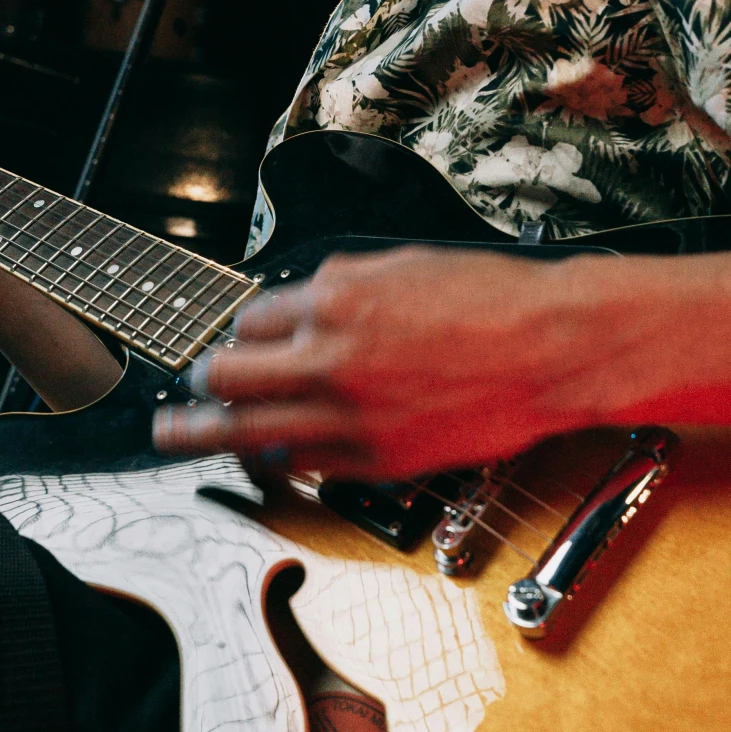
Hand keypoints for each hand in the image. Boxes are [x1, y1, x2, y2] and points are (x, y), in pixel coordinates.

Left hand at [150, 246, 604, 478]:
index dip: (241, 331)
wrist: (555, 347)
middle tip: (190, 388)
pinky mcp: (377, 459)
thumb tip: (300, 306)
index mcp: (336, 295)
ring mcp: (350, 413)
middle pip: (228, 376)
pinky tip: (265, 459)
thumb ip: (343, 288)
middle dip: (205, 381)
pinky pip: (303, 465)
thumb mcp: (403, 266)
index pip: (251, 318)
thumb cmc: (494, 299)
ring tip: (175, 435)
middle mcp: (331, 354)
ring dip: (206, 432)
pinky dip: (279, 459)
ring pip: (248, 432)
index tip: (236, 340)